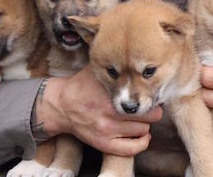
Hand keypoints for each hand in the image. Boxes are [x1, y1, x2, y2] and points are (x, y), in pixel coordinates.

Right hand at [35, 65, 162, 155]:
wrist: (61, 106)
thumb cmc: (82, 86)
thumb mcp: (98, 70)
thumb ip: (117, 66)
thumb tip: (136, 62)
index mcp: (110, 96)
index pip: (144, 99)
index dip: (150, 95)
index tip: (148, 92)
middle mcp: (110, 116)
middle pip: (150, 116)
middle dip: (150, 109)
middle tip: (145, 105)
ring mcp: (107, 132)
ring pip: (143, 130)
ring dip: (144, 124)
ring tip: (139, 117)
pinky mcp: (103, 145)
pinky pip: (132, 149)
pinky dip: (141, 142)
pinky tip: (141, 134)